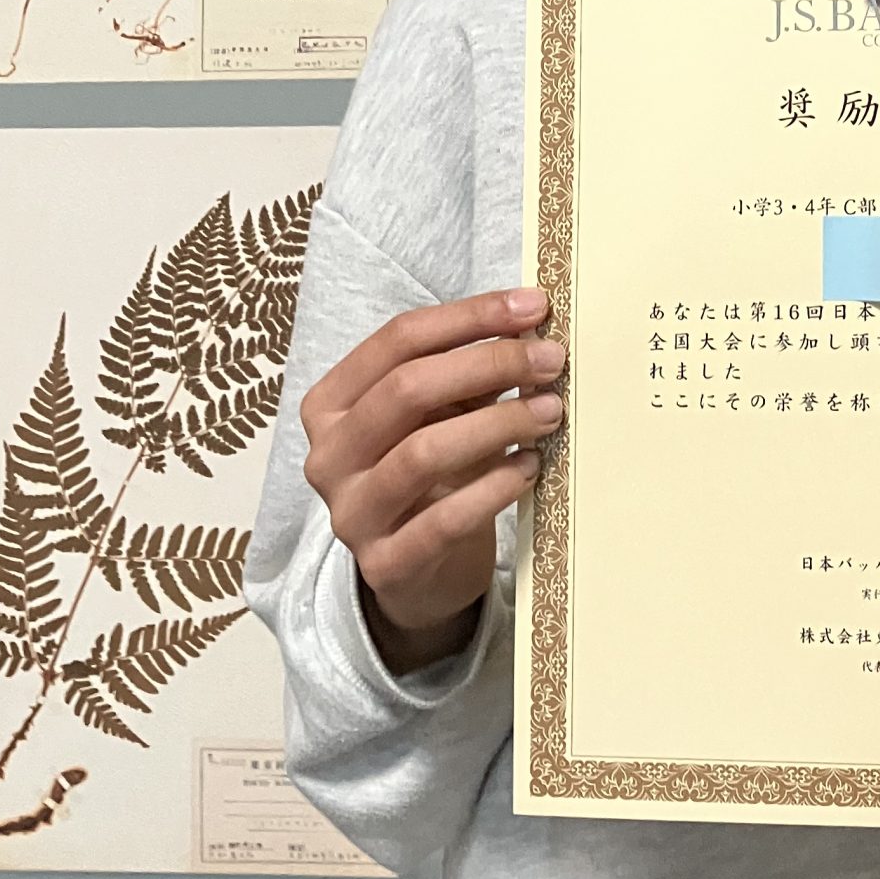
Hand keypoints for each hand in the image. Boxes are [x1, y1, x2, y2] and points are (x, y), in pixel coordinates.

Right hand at [301, 286, 561, 674]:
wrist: (419, 573)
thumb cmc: (432, 476)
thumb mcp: (440, 415)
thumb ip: (469, 373)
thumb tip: (530, 325)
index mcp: (331, 404)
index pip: (397, 339)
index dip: (469, 316)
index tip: (533, 306)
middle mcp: (328, 456)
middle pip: (407, 388)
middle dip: (489, 364)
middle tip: (551, 360)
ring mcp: (350, 514)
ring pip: (424, 451)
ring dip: (498, 423)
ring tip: (550, 411)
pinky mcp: (385, 565)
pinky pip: (446, 519)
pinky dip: (495, 486)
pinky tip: (530, 466)